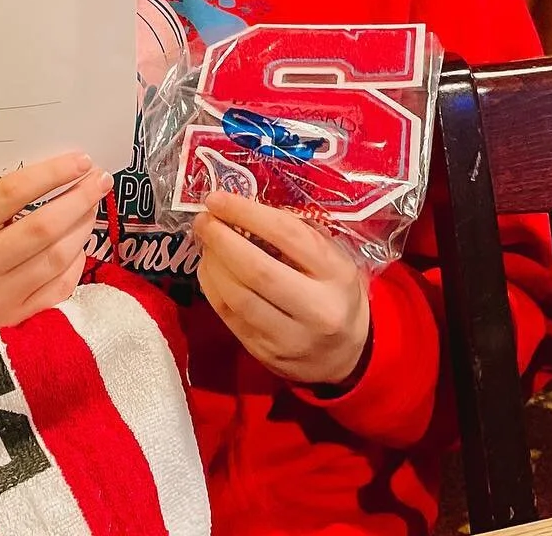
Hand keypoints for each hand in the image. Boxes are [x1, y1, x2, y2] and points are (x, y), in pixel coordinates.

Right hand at [0, 153, 111, 328]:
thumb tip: (58, 174)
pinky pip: (60, 286)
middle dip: (79, 199)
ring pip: (57, 257)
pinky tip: (81, 243)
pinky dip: (77, 260)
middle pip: (43, 227)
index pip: (11, 192)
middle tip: (100, 180)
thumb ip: (3, 200)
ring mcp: (0, 297)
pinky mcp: (17, 319)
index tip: (81, 160)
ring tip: (92, 206)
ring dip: (83, 227)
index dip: (52, 173)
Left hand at [194, 191, 370, 386]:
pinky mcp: (266, 354)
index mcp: (336, 274)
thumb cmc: (335, 290)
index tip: (218, 198)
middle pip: (256, 270)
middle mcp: (316, 309)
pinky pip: (229, 316)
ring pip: (237, 297)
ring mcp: (290, 338)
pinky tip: (210, 268)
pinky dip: (212, 286)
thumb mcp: (332, 256)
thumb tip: (242, 208)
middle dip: (221, 239)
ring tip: (206, 242)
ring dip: (212, 263)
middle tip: (204, 219)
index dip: (246, 212)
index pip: (286, 234)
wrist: (348, 354)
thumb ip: (296, 233)